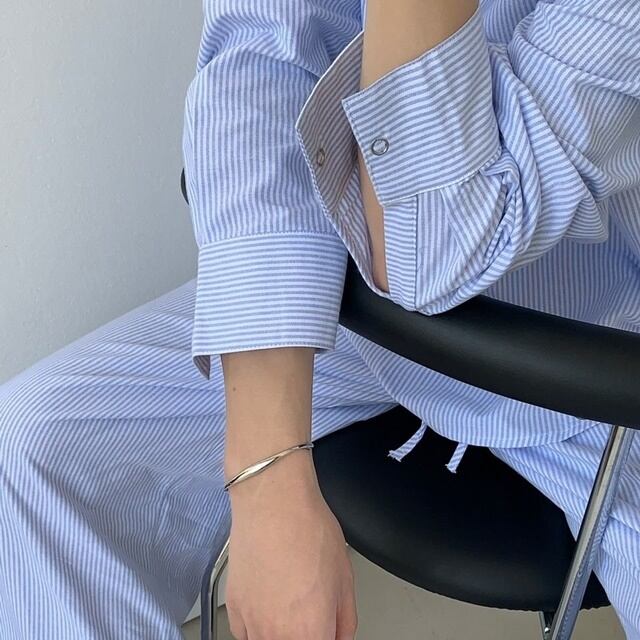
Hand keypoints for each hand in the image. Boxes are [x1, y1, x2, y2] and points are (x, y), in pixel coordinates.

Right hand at [224, 451, 357, 639]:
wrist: (273, 502)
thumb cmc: (308, 529)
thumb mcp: (345, 577)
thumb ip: (345, 620)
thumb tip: (340, 636)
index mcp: (310, 633)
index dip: (325, 636)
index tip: (326, 627)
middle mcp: (276, 636)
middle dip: (305, 633)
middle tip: (311, 612)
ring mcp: (251, 624)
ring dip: (280, 632)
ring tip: (291, 603)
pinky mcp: (233, 608)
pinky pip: (247, 633)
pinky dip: (259, 625)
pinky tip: (270, 599)